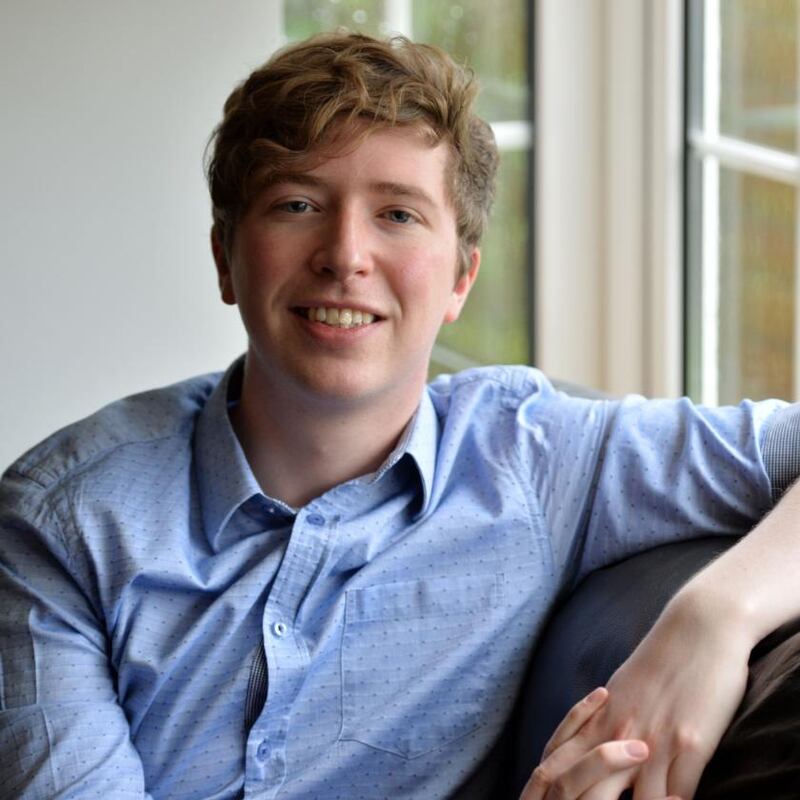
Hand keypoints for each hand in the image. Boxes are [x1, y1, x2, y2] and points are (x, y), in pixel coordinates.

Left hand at [528, 591, 752, 799]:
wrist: (697, 626)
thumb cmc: (661, 658)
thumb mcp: (621, 688)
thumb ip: (605, 721)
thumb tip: (593, 748)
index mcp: (599, 720)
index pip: (563, 769)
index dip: (556, 796)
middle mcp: (620, 734)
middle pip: (589, 792)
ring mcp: (655, 741)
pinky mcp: (691, 744)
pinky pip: (680, 796)